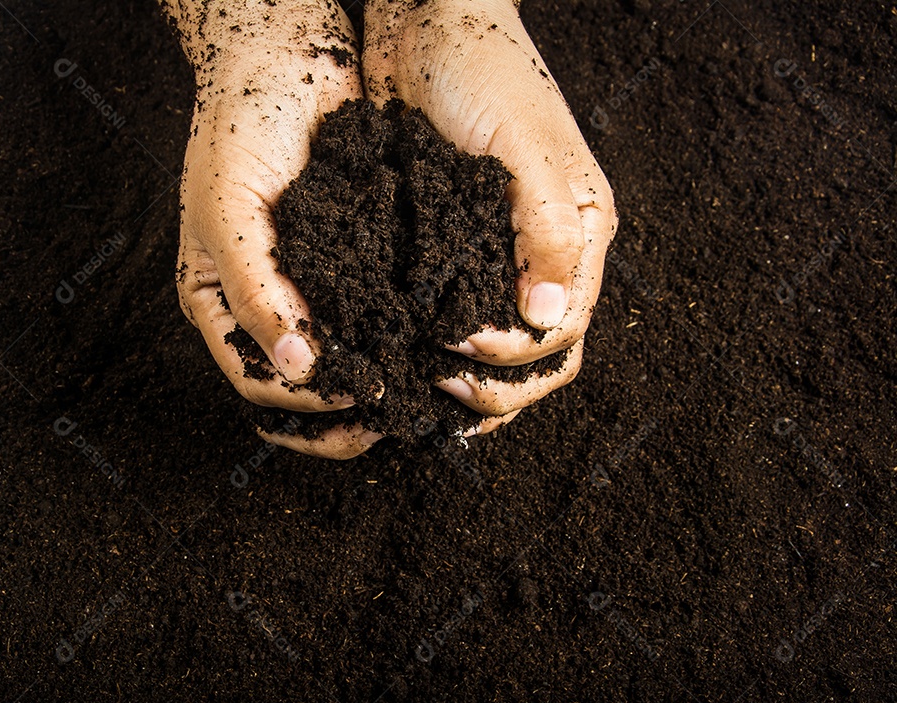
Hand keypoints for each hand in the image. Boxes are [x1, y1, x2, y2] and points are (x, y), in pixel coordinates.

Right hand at [169, 0, 380, 457]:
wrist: (285, 55)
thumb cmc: (239, 128)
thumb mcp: (229, 214)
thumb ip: (256, 294)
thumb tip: (297, 369)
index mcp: (218, 299)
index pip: (257, 380)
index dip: (303, 405)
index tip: (354, 402)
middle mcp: (263, 301)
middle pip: (298, 386)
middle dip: (337, 414)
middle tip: (387, 421)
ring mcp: (307, 282)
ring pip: (338, 359)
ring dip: (370, 382)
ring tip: (412, 395)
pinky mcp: (348, 258)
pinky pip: (367, 313)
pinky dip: (390, 337)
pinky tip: (423, 346)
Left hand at [363, 0, 616, 434]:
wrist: (425, 19)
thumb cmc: (482, 69)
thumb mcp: (525, 146)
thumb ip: (547, 232)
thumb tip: (545, 320)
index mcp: (577, 232)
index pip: (559, 333)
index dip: (509, 354)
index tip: (451, 341)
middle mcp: (540, 254)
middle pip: (536, 357)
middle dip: (493, 388)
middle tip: (436, 387)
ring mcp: (494, 253)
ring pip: (494, 347)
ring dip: (463, 380)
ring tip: (417, 390)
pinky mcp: (448, 245)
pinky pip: (451, 312)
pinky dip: (430, 345)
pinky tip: (399, 358)